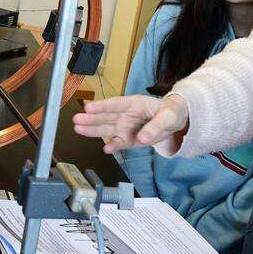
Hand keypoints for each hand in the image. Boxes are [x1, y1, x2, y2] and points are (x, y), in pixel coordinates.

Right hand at [73, 94, 188, 153]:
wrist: (175, 122)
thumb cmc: (170, 112)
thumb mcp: (168, 116)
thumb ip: (155, 126)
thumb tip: (143, 138)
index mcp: (134, 103)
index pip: (115, 104)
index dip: (102, 106)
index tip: (89, 107)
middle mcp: (126, 115)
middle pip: (106, 116)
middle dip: (91, 118)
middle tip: (77, 119)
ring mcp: (125, 127)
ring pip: (107, 129)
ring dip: (93, 130)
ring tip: (79, 129)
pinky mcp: (128, 139)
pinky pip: (118, 143)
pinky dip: (112, 146)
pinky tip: (106, 149)